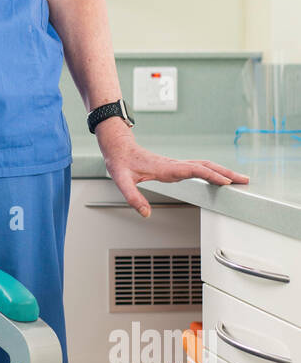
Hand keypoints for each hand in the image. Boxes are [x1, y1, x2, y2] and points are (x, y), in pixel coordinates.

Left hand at [96, 121, 249, 216]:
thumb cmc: (121, 163)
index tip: (226, 181)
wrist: (119, 149)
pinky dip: (212, 171)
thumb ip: (133, 197)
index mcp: (166, 168)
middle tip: (244, 180)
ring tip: (239, 179)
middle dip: (226, 173)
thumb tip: (146, 213)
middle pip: (206, 166)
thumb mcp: (122, 182)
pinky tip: (219, 177)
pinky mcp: (175, 167)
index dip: (211, 175)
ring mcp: (176, 165)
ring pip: (204, 165)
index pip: (194, 170)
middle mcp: (175, 165)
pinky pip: (199, 168)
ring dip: (222, 171)